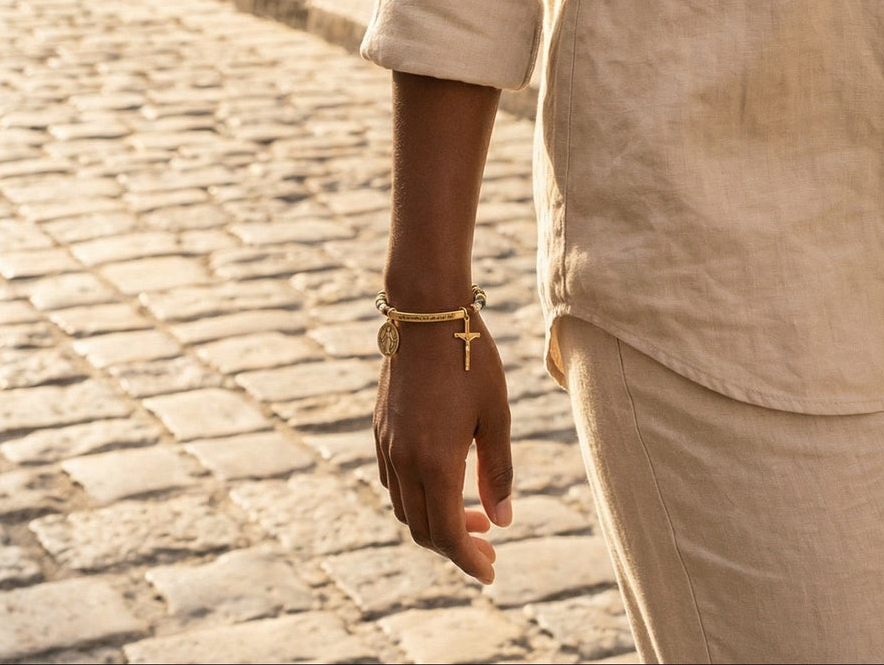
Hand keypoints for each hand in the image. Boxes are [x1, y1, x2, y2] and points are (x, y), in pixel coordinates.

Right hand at [373, 312, 512, 583]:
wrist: (426, 313)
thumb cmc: (470, 359)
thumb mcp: (496, 415)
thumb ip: (497, 472)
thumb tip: (502, 520)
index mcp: (434, 461)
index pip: (447, 534)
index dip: (468, 560)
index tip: (491, 571)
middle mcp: (403, 459)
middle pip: (421, 528)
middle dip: (454, 546)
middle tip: (489, 544)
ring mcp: (386, 443)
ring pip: (403, 506)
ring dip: (434, 521)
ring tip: (473, 513)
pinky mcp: (380, 427)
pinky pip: (393, 480)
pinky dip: (417, 496)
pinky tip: (444, 480)